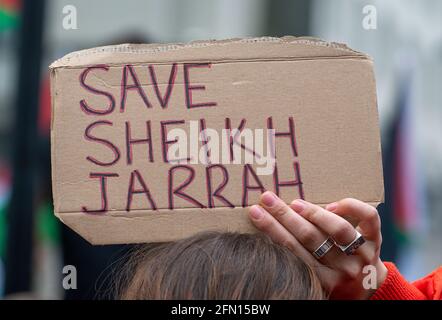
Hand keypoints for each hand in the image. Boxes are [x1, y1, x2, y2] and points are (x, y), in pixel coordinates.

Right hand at [248, 192, 387, 298]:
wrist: (367, 287)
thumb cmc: (332, 280)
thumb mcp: (314, 278)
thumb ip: (297, 260)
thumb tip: (270, 226)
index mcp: (324, 281)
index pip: (292, 251)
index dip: (271, 229)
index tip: (256, 212)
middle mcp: (344, 269)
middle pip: (309, 237)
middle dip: (283, 215)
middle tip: (267, 199)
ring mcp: (362, 254)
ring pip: (337, 229)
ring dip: (312, 212)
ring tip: (294, 203)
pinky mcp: (376, 239)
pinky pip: (368, 218)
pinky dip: (351, 206)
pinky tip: (333, 204)